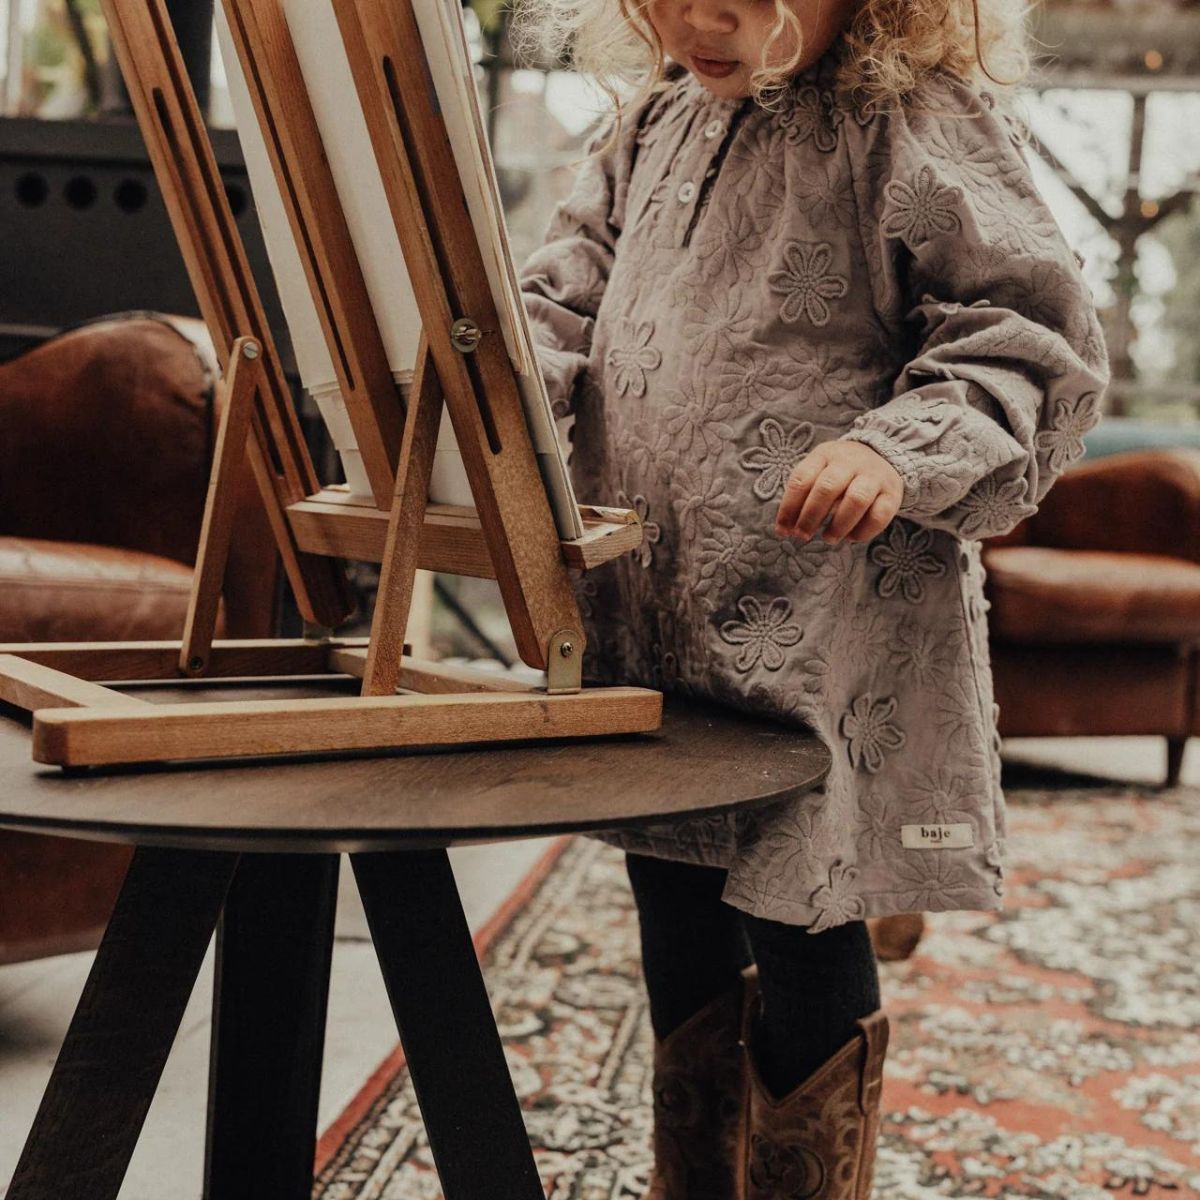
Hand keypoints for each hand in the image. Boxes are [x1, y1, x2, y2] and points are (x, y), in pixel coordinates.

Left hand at [774, 441, 903, 544]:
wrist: (882, 456)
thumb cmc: (839, 472)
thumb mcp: (818, 471)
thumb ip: (802, 496)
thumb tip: (785, 529)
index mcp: (825, 454)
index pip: (801, 479)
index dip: (789, 507)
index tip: (783, 530)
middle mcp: (850, 462)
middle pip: (827, 488)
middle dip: (810, 516)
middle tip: (802, 535)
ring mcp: (874, 475)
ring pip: (856, 500)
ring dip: (838, 525)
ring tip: (828, 538)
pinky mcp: (893, 492)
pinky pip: (880, 515)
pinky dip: (863, 531)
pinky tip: (851, 538)